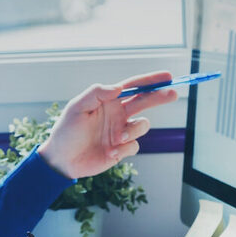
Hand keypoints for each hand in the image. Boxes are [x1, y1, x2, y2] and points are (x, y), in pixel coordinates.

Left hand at [38, 71, 177, 178]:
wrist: (63, 160)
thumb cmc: (66, 131)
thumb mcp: (77, 108)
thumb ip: (96, 94)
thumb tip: (118, 87)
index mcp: (108, 101)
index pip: (133, 87)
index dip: (150, 81)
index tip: (167, 76)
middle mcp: (118, 114)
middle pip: (145, 102)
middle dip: (159, 97)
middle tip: (173, 93)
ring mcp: (121, 132)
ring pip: (142, 126)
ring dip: (133, 131)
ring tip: (118, 138)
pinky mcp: (122, 149)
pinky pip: (134, 146)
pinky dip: (124, 149)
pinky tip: (109, 153)